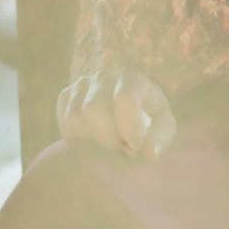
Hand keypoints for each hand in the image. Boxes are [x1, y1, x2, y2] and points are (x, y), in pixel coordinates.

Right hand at [56, 69, 177, 159]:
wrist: (126, 119)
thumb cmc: (146, 121)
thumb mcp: (162, 129)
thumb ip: (160, 139)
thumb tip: (149, 152)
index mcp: (132, 78)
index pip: (125, 98)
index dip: (130, 129)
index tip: (136, 147)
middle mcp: (105, 76)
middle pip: (94, 109)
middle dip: (108, 137)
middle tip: (121, 145)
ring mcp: (83, 84)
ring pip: (76, 116)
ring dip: (93, 138)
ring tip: (109, 140)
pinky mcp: (66, 95)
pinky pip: (65, 121)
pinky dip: (78, 136)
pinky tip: (94, 135)